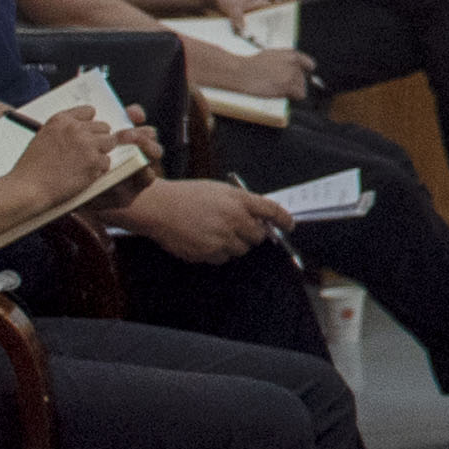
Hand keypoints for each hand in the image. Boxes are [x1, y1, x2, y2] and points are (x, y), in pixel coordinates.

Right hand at [13, 107, 127, 206]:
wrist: (28, 188)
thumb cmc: (32, 168)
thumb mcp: (44, 138)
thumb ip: (65, 132)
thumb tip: (87, 132)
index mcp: (61, 120)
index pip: (89, 111)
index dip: (89, 124)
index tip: (86, 133)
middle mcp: (76, 129)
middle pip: (104, 127)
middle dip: (98, 139)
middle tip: (85, 154)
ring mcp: (87, 144)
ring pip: (110, 142)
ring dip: (100, 153)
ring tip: (84, 164)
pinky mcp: (95, 162)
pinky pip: (106, 162)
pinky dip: (97, 170)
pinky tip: (81, 175)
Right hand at [122, 178, 286, 263]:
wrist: (159, 207)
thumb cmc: (187, 196)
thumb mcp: (219, 190)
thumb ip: (241, 202)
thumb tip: (261, 218)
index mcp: (238, 200)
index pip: (272, 211)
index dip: (284, 220)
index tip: (289, 226)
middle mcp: (234, 219)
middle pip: (258, 236)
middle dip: (252, 234)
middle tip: (236, 227)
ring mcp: (221, 238)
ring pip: (241, 249)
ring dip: (233, 243)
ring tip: (213, 231)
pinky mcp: (209, 252)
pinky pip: (223, 258)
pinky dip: (217, 252)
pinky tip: (203, 239)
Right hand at [216, 46, 312, 102]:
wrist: (242, 72)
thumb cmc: (253, 65)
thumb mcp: (273, 55)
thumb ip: (288, 60)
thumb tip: (298, 69)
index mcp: (292, 54)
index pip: (310, 65)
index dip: (305, 72)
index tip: (299, 77)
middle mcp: (295, 63)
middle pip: (304, 79)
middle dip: (293, 83)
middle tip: (277, 83)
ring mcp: (292, 75)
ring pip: (302, 87)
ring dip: (291, 90)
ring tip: (275, 87)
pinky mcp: (288, 86)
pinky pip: (300, 95)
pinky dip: (293, 97)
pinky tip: (281, 94)